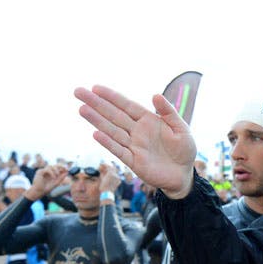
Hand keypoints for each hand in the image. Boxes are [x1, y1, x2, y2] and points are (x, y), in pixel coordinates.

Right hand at [26, 164, 68, 200]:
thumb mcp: (56, 183)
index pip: (57, 167)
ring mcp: (43, 171)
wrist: (38, 192)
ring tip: (57, 176)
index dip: (62, 167)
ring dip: (56, 170)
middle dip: (60, 166)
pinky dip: (51, 173)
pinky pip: (47, 169)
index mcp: (51, 173)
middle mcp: (47, 171)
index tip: (67, 169)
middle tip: (65, 168)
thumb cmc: (46, 189)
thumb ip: (61, 177)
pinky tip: (53, 177)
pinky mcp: (39, 171)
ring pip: (51, 166)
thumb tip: (67, 172)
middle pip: (54, 165)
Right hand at [74, 86, 196, 196]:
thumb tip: (155, 95)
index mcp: (148, 120)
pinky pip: (119, 151)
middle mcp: (137, 131)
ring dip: (97, 120)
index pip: (126, 105)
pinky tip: (96, 133)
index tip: (95, 88)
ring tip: (82, 109)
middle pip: (113, 115)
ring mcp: (133, 146)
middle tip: (78, 92)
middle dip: (96, 103)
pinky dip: (108, 143)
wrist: (184, 175)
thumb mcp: (181, 128)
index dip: (111, 96)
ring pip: (112, 130)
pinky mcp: (133, 162)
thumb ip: (169, 112)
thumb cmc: (184, 150)